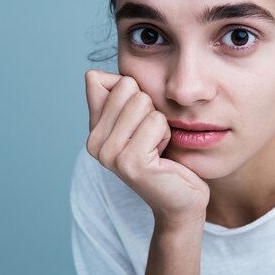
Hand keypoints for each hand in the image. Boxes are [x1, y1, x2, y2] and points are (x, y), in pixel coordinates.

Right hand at [84, 69, 209, 228]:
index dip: (132, 93)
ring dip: (160, 122)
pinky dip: (167, 134)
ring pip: (143, 102)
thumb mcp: (139, 122)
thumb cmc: (165, 158)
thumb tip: (93, 73)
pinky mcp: (130, 162)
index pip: (102, 80)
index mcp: (93, 131)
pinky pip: (156, 121)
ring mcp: (109, 154)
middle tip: (151, 138)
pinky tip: (162, 156)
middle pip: (128, 87)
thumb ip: (117, 98)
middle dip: (149, 107)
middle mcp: (94, 143)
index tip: (137, 122)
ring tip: (157, 147)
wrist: (181, 200)